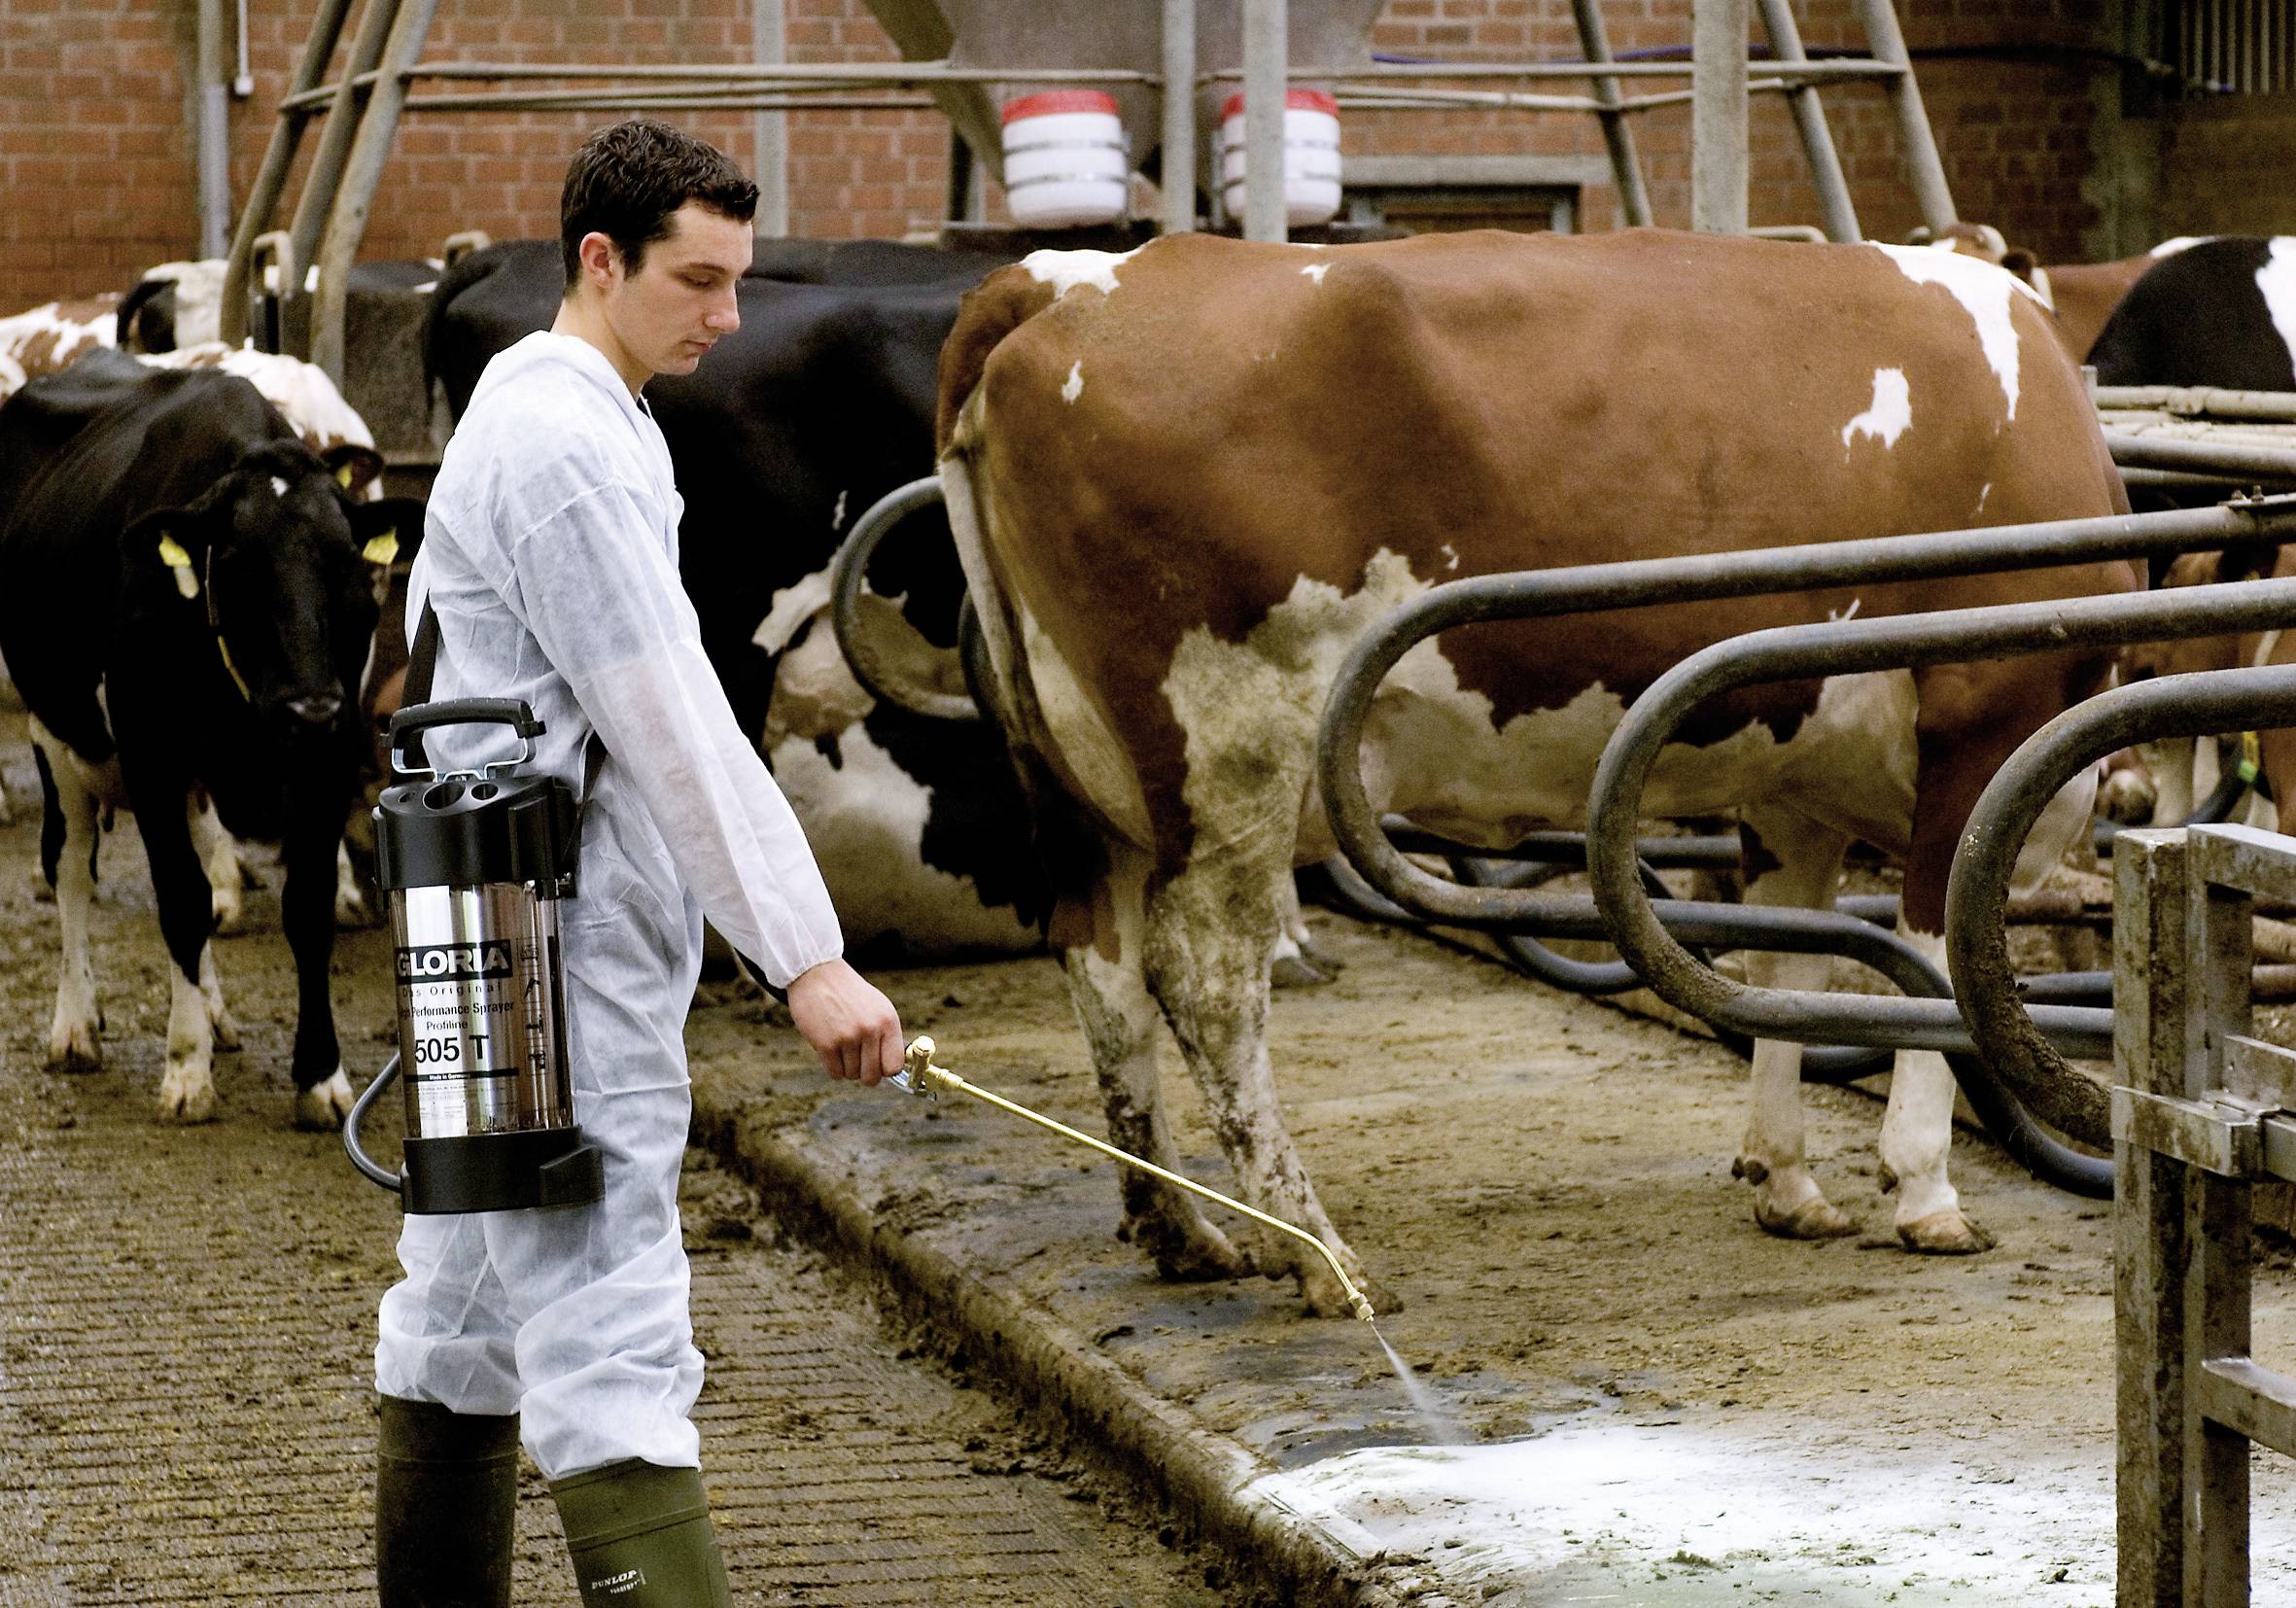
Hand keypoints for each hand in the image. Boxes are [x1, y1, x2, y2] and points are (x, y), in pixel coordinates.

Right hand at [785, 959, 902, 1085]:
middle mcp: (870, 1030)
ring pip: (851, 1075)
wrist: (818, 974)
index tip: (878, 1066)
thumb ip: (887, 1035)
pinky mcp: (826, 1043)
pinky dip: (832, 1067)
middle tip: (857, 1061)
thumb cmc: (849, 994)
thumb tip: (894, 1068)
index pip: (895, 1066)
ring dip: (845, 1067)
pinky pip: (834, 1073)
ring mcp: (848, 1037)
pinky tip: (830, 1049)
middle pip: (872, 1077)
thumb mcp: (878, 1008)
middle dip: (864, 1074)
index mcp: (888, 1021)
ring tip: (841, 1045)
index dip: (885, 1070)